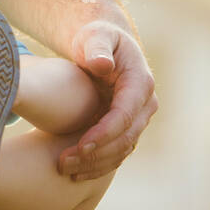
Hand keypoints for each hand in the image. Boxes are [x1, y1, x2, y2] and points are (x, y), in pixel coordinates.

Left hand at [57, 20, 157, 180]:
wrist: (102, 47)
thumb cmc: (95, 39)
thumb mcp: (95, 37)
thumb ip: (97, 48)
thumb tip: (103, 65)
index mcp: (140, 83)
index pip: (125, 115)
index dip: (104, 133)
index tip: (81, 146)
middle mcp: (145, 104)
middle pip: (125, 138)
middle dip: (95, 154)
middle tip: (63, 163)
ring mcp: (139, 118)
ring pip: (122, 150)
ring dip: (95, 164)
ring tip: (64, 169)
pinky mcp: (128, 128)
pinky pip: (117, 152)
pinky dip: (98, 165)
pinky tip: (75, 173)